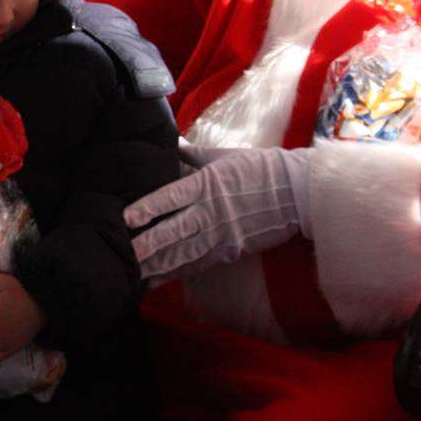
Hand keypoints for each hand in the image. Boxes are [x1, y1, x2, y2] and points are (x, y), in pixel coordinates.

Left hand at [124, 146, 311, 283]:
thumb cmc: (259, 168)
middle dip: (148, 244)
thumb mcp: (223, 156)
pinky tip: (159, 278)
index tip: (127, 218)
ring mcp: (222, 234)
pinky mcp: (231, 250)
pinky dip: (178, 271)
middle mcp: (211, 211)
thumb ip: (193, 154)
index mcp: (206, 184)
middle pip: (174, 230)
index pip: (171, 197)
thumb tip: (173, 142)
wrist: (296, 191)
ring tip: (135, 273)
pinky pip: (200, 263)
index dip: (148, 208)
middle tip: (125, 254)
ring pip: (184, 252)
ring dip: (159, 264)